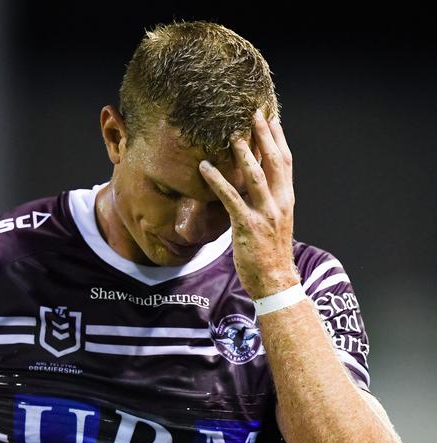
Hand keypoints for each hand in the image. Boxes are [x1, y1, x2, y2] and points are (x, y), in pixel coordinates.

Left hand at [199, 109, 298, 298]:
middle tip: (253, 113)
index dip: (278, 138)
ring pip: (255, 175)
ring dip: (242, 153)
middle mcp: (279, 202)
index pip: (285, 161)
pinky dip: (216, 181)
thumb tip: (255, 184)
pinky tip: (204, 168)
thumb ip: (268, 200)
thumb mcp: (275, 221)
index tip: (271, 118)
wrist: (275, 280)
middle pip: (273, 161)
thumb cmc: (271, 252)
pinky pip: (230, 198)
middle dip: (264, 135)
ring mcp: (265, 213)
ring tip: (230, 134)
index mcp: (286, 199)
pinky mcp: (247, 225)